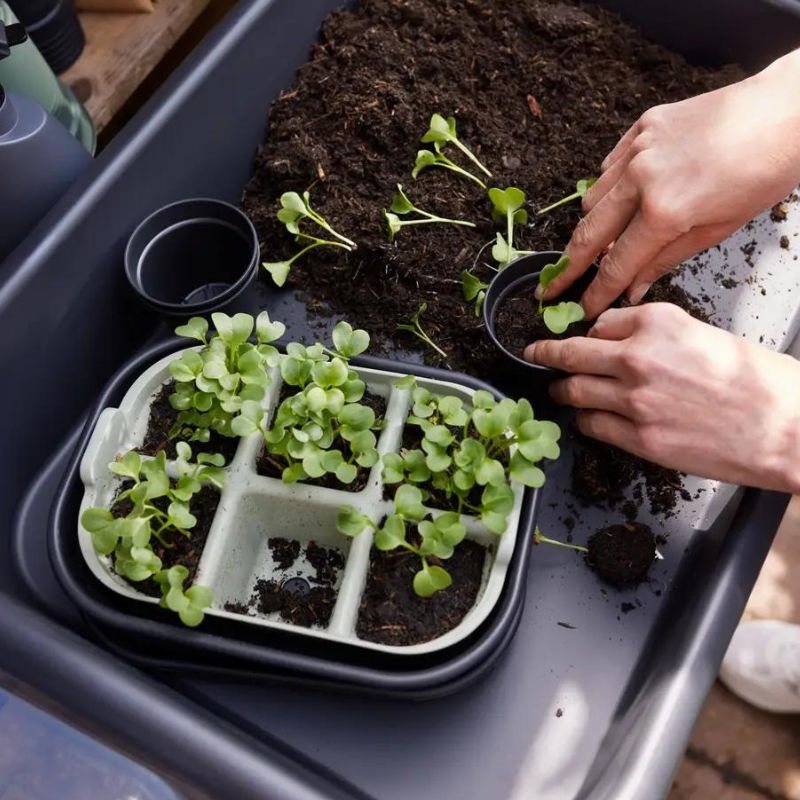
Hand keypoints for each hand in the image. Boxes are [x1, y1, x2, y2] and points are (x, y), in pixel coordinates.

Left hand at [524, 304, 799, 492]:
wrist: (786, 427)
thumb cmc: (757, 380)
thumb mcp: (702, 334)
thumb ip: (655, 335)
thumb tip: (618, 342)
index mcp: (657, 323)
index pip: (599, 322)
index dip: (586, 332)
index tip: (577, 337)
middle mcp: (637, 357)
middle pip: (570, 354)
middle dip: (546, 355)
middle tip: (534, 355)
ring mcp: (634, 400)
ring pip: (573, 391)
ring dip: (562, 390)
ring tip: (558, 391)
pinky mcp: (639, 438)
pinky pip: (591, 425)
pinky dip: (585, 420)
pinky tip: (591, 419)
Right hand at [541, 48, 799, 318]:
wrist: (785, 112)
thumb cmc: (764, 173)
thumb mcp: (718, 229)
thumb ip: (666, 259)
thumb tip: (633, 287)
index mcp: (665, 211)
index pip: (617, 264)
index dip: (596, 291)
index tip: (580, 308)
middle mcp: (642, 178)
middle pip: (589, 233)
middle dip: (568, 266)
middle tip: (549, 287)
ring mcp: (639, 148)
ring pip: (593, 198)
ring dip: (591, 226)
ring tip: (598, 243)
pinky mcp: (643, 127)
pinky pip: (609, 167)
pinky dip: (610, 189)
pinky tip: (623, 199)